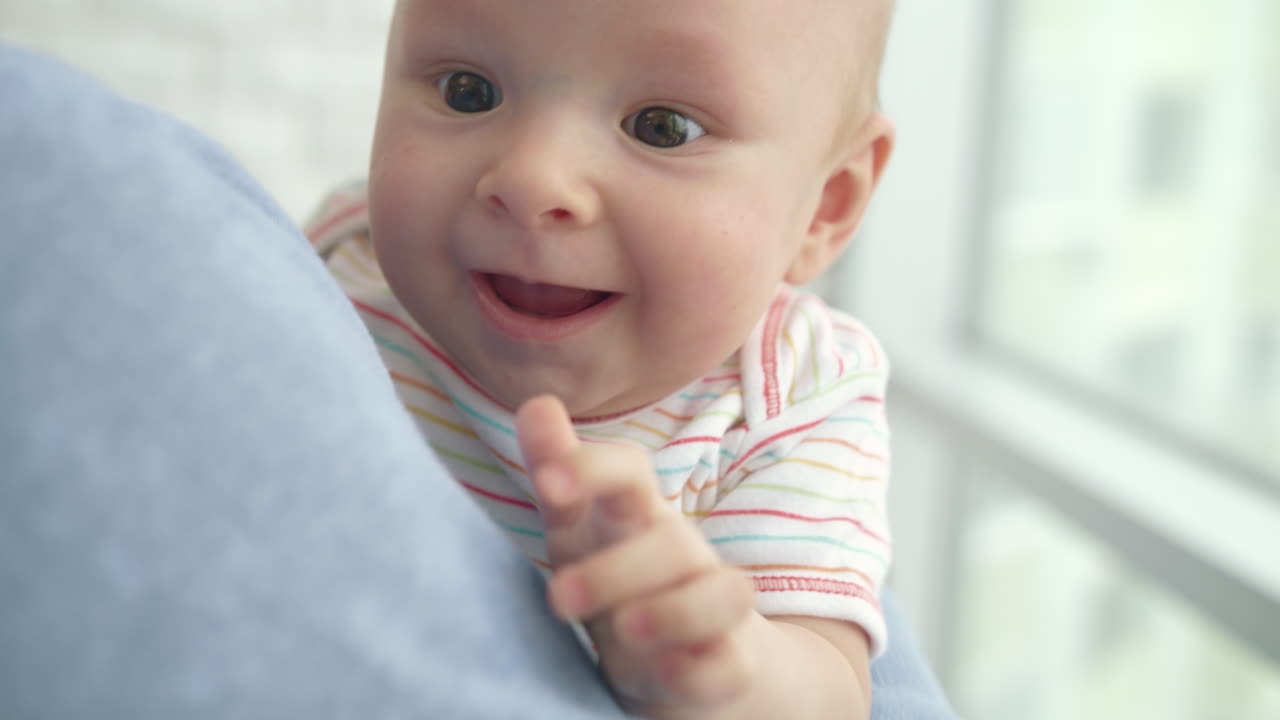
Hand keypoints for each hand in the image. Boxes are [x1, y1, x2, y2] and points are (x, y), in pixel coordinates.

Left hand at [516, 395, 758, 713]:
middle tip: (558, 598)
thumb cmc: (620, 577)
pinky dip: (697, 668)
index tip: (548, 482)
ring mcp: (712, 608)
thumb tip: (535, 402)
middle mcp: (682, 554)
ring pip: (722, 595)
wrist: (690, 655)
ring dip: (672, 612)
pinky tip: (663, 673)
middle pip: (669, 543)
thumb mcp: (578, 528)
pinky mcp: (728, 663)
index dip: (593, 468)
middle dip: (614, 570)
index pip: (631, 472)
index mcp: (637, 515)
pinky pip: (728, 663)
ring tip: (624, 632)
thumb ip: (556, 470)